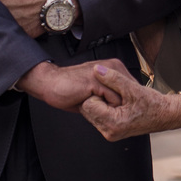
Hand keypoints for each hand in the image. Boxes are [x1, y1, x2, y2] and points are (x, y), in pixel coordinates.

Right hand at [16, 60, 130, 111]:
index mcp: (112, 67)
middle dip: (124, 106)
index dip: (126, 102)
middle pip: (130, 93)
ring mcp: (105, 74)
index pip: (131, 88)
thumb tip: (123, 108)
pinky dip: (108, 110)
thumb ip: (109, 95)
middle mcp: (111, 67)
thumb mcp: (95, 92)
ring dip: (116, 109)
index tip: (120, 111)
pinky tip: (96, 109)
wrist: (50, 83)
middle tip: (111, 113)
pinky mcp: (96, 82)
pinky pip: (112, 101)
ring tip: (102, 111)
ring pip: (123, 98)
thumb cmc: (70, 89)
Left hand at [81, 65, 180, 140]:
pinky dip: (103, 107)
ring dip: (100, 103)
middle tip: (113, 93)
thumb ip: (113, 78)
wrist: (164, 115)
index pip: (87, 105)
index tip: (108, 88)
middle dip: (96, 98)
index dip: (96, 92)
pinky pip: (98, 116)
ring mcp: (110, 132)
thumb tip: (96, 70)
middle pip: (87, 110)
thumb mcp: (133, 88)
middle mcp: (109, 131)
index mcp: (114, 123)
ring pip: (91, 113)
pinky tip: (115, 103)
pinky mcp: (111, 130)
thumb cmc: (153, 104)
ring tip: (116, 98)